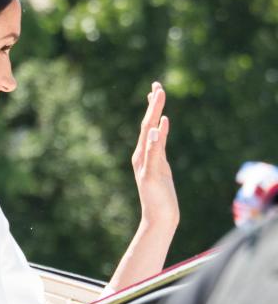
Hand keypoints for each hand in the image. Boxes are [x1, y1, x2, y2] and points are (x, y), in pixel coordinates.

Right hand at [131, 81, 178, 233]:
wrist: (159, 218)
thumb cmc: (161, 196)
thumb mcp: (161, 168)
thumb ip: (159, 149)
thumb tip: (160, 127)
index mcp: (145, 153)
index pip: (149, 124)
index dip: (153, 106)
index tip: (157, 88)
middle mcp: (141, 155)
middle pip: (147, 124)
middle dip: (154, 104)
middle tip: (158, 85)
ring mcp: (145, 164)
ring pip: (149, 134)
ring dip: (154, 114)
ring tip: (159, 96)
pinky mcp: (150, 174)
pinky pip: (153, 153)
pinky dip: (155, 139)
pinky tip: (160, 126)